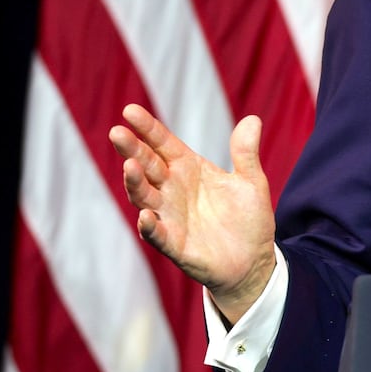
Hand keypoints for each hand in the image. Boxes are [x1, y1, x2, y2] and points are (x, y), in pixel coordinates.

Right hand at [109, 103, 276, 323]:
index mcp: (189, 169)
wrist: (253, 260)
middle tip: (117, 133)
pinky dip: (150, 225)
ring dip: (135, 183)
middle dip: (132, 149)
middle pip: (147, 165)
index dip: (147, 128)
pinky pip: (157, 234)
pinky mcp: (174, 244)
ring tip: (130, 166)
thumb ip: (246, 153)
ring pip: (145, 196)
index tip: (129, 111)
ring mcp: (170, 216)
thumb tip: (253, 120)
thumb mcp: (251, 182)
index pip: (163, 144)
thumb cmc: (248, 218)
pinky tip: (146, 215)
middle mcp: (173, 189)